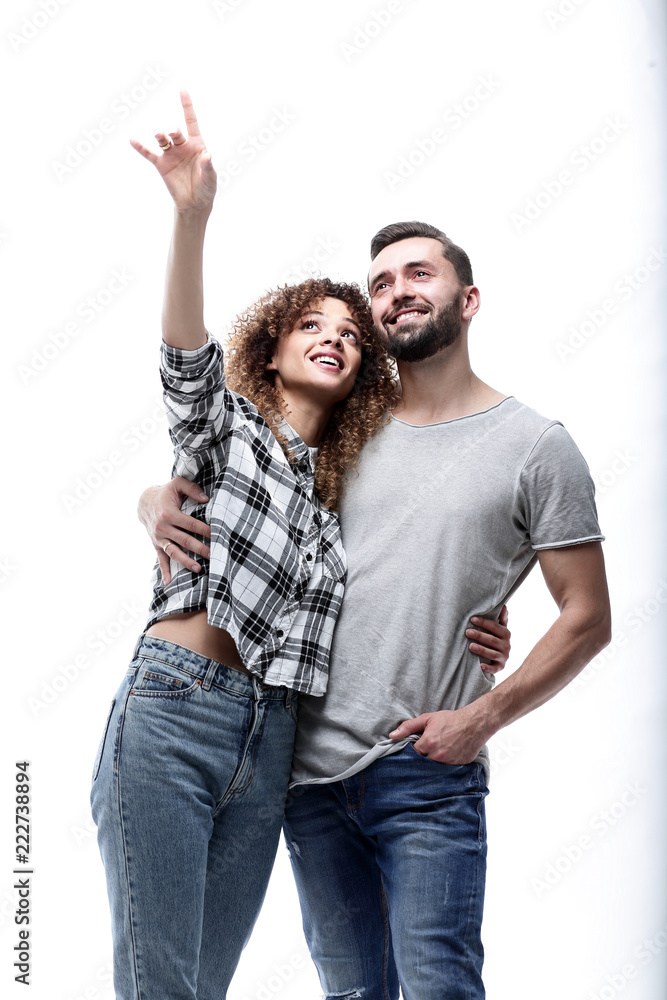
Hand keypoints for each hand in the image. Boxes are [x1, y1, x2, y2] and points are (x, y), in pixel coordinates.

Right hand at [130, 89, 216, 213]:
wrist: (195, 204)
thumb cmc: (206, 188)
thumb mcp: (210, 178)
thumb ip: (208, 167)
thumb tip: (208, 155)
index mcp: (197, 145)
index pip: (191, 121)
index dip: (187, 106)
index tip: (182, 89)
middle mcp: (182, 146)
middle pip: (175, 132)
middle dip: (173, 130)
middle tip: (171, 133)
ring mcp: (170, 154)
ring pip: (162, 139)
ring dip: (159, 135)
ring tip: (159, 135)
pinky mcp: (161, 165)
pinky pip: (149, 154)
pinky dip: (140, 147)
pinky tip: (132, 140)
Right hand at [138, 477, 211, 584]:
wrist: (144, 501)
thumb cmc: (165, 492)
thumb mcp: (177, 483)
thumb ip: (192, 488)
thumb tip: (206, 499)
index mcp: (169, 513)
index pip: (191, 524)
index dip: (204, 530)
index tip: (216, 535)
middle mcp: (163, 527)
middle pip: (185, 540)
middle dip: (200, 548)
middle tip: (213, 555)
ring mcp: (159, 538)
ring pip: (174, 552)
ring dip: (186, 561)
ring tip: (198, 569)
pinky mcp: (156, 544)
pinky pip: (161, 559)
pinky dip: (164, 571)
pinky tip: (169, 582)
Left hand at [389, 705, 488, 764]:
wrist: (474, 724)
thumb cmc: (451, 720)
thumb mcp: (427, 718)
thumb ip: (408, 727)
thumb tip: (392, 735)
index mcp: (428, 742)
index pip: (411, 754)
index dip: (411, 753)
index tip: (413, 750)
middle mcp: (437, 755)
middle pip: (421, 764)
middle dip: (419, 760)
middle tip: (421, 755)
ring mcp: (448, 763)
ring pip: (432, 769)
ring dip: (430, 766)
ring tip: (432, 758)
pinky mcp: (457, 767)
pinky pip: (445, 772)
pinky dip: (442, 768)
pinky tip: (443, 761)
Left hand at [466, 604, 509, 673]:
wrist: (500, 659)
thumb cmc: (496, 639)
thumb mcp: (500, 629)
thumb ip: (501, 618)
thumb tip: (504, 605)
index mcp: (505, 634)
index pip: (495, 627)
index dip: (484, 623)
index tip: (472, 619)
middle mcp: (506, 645)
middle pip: (492, 640)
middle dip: (480, 635)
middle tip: (467, 632)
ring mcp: (504, 657)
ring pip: (492, 654)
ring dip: (482, 650)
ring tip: (470, 646)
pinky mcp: (500, 667)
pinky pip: (494, 668)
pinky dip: (488, 668)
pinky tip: (480, 665)